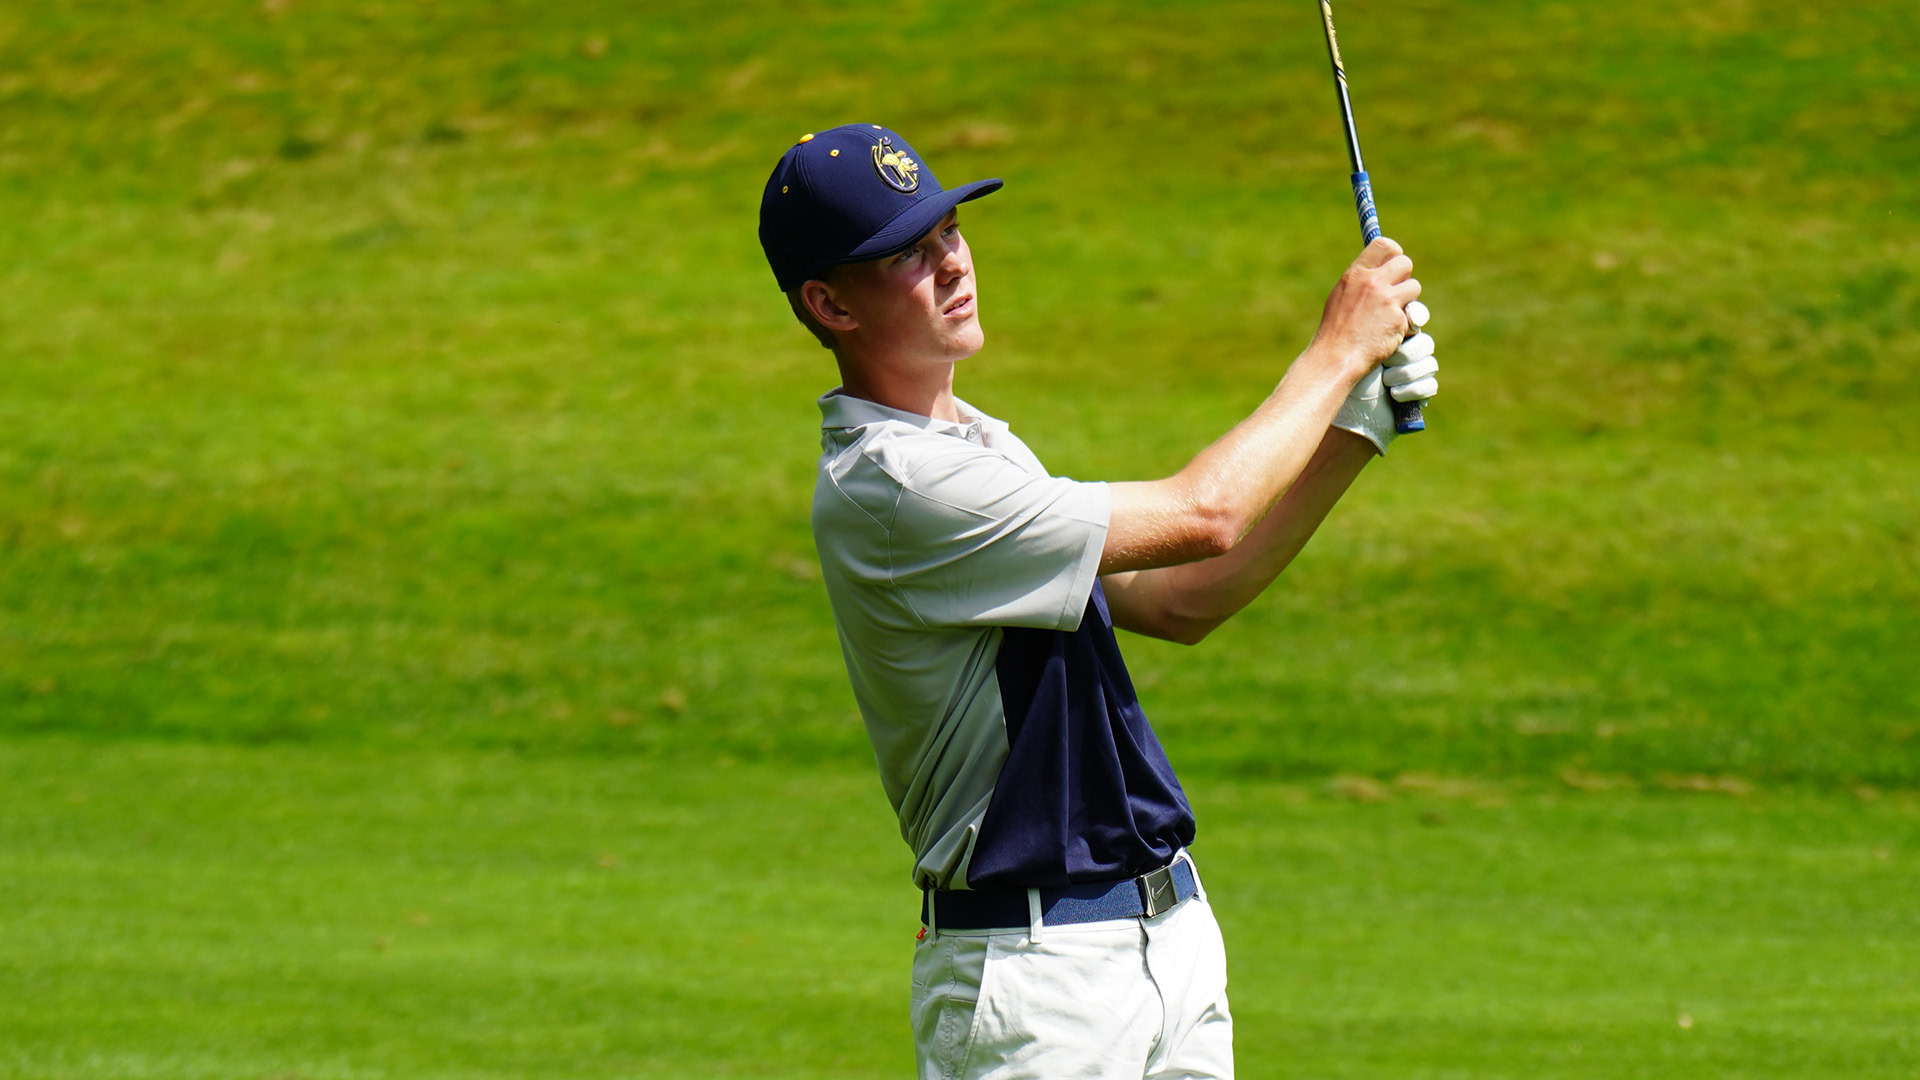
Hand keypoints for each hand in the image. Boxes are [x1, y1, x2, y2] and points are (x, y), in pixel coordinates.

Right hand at [1305, 237, 1422, 382]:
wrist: (1337, 357)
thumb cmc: (1337, 330)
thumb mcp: (1341, 296)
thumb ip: (1362, 281)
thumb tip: (1383, 270)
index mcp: (1356, 274)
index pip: (1384, 245)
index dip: (1394, 253)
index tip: (1393, 264)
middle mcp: (1373, 283)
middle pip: (1405, 262)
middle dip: (1404, 276)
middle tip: (1395, 292)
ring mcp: (1387, 301)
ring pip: (1414, 287)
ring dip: (1408, 300)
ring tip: (1390, 314)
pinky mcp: (1399, 320)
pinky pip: (1412, 315)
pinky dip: (1404, 324)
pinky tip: (1387, 332)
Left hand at [1332, 301, 1439, 454]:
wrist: (1339, 393)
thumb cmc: (1345, 360)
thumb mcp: (1357, 319)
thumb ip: (1373, 296)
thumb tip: (1390, 270)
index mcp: (1394, 331)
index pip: (1417, 316)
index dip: (1416, 316)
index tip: (1408, 319)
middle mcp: (1406, 350)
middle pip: (1425, 340)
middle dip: (1409, 347)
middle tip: (1391, 353)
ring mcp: (1413, 373)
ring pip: (1428, 363)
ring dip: (1404, 371)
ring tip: (1386, 377)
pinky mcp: (1416, 394)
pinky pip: (1427, 386)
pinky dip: (1409, 390)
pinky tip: (1393, 393)